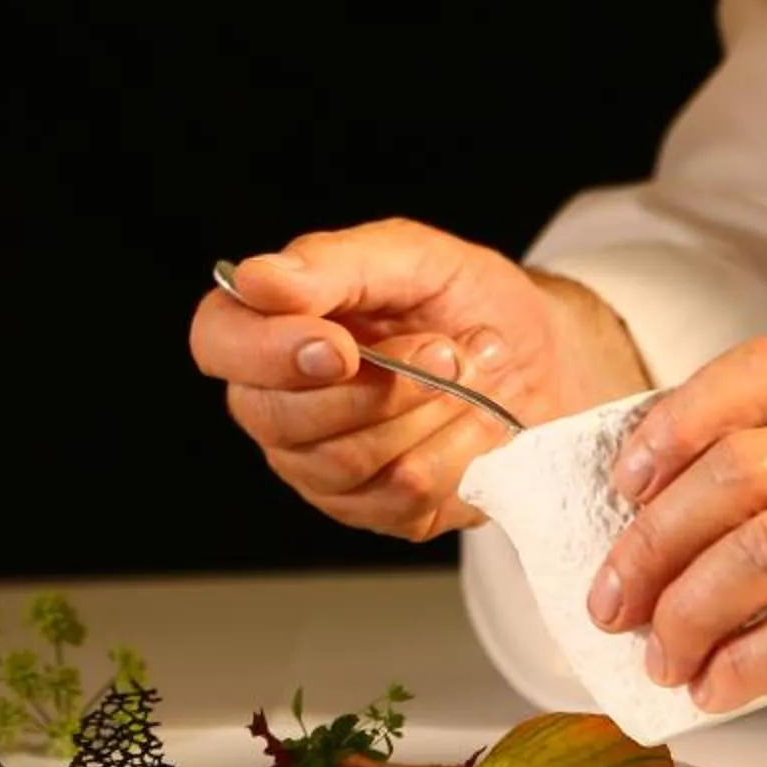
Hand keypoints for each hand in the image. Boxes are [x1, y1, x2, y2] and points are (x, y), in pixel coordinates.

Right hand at [190, 217, 651, 539]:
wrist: (547, 360)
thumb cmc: (470, 301)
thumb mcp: (414, 258)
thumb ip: (335, 265)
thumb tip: (256, 280)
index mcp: (272, 325)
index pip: (218, 343)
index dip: (267, 351)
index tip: (341, 347)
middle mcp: (279, 400)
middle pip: (277, 417)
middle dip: (379, 385)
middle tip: (446, 348)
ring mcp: (319, 464)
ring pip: (341, 460)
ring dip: (423, 413)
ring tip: (467, 374)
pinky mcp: (372, 509)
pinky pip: (397, 495)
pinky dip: (452, 452)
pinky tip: (475, 421)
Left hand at [592, 337, 766, 718]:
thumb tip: (689, 504)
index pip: (760, 374)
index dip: (675, 422)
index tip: (626, 478)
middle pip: (741, 471)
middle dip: (654, 538)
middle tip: (616, 592)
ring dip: (691, 608)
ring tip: (663, 650)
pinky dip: (752, 664)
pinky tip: (723, 685)